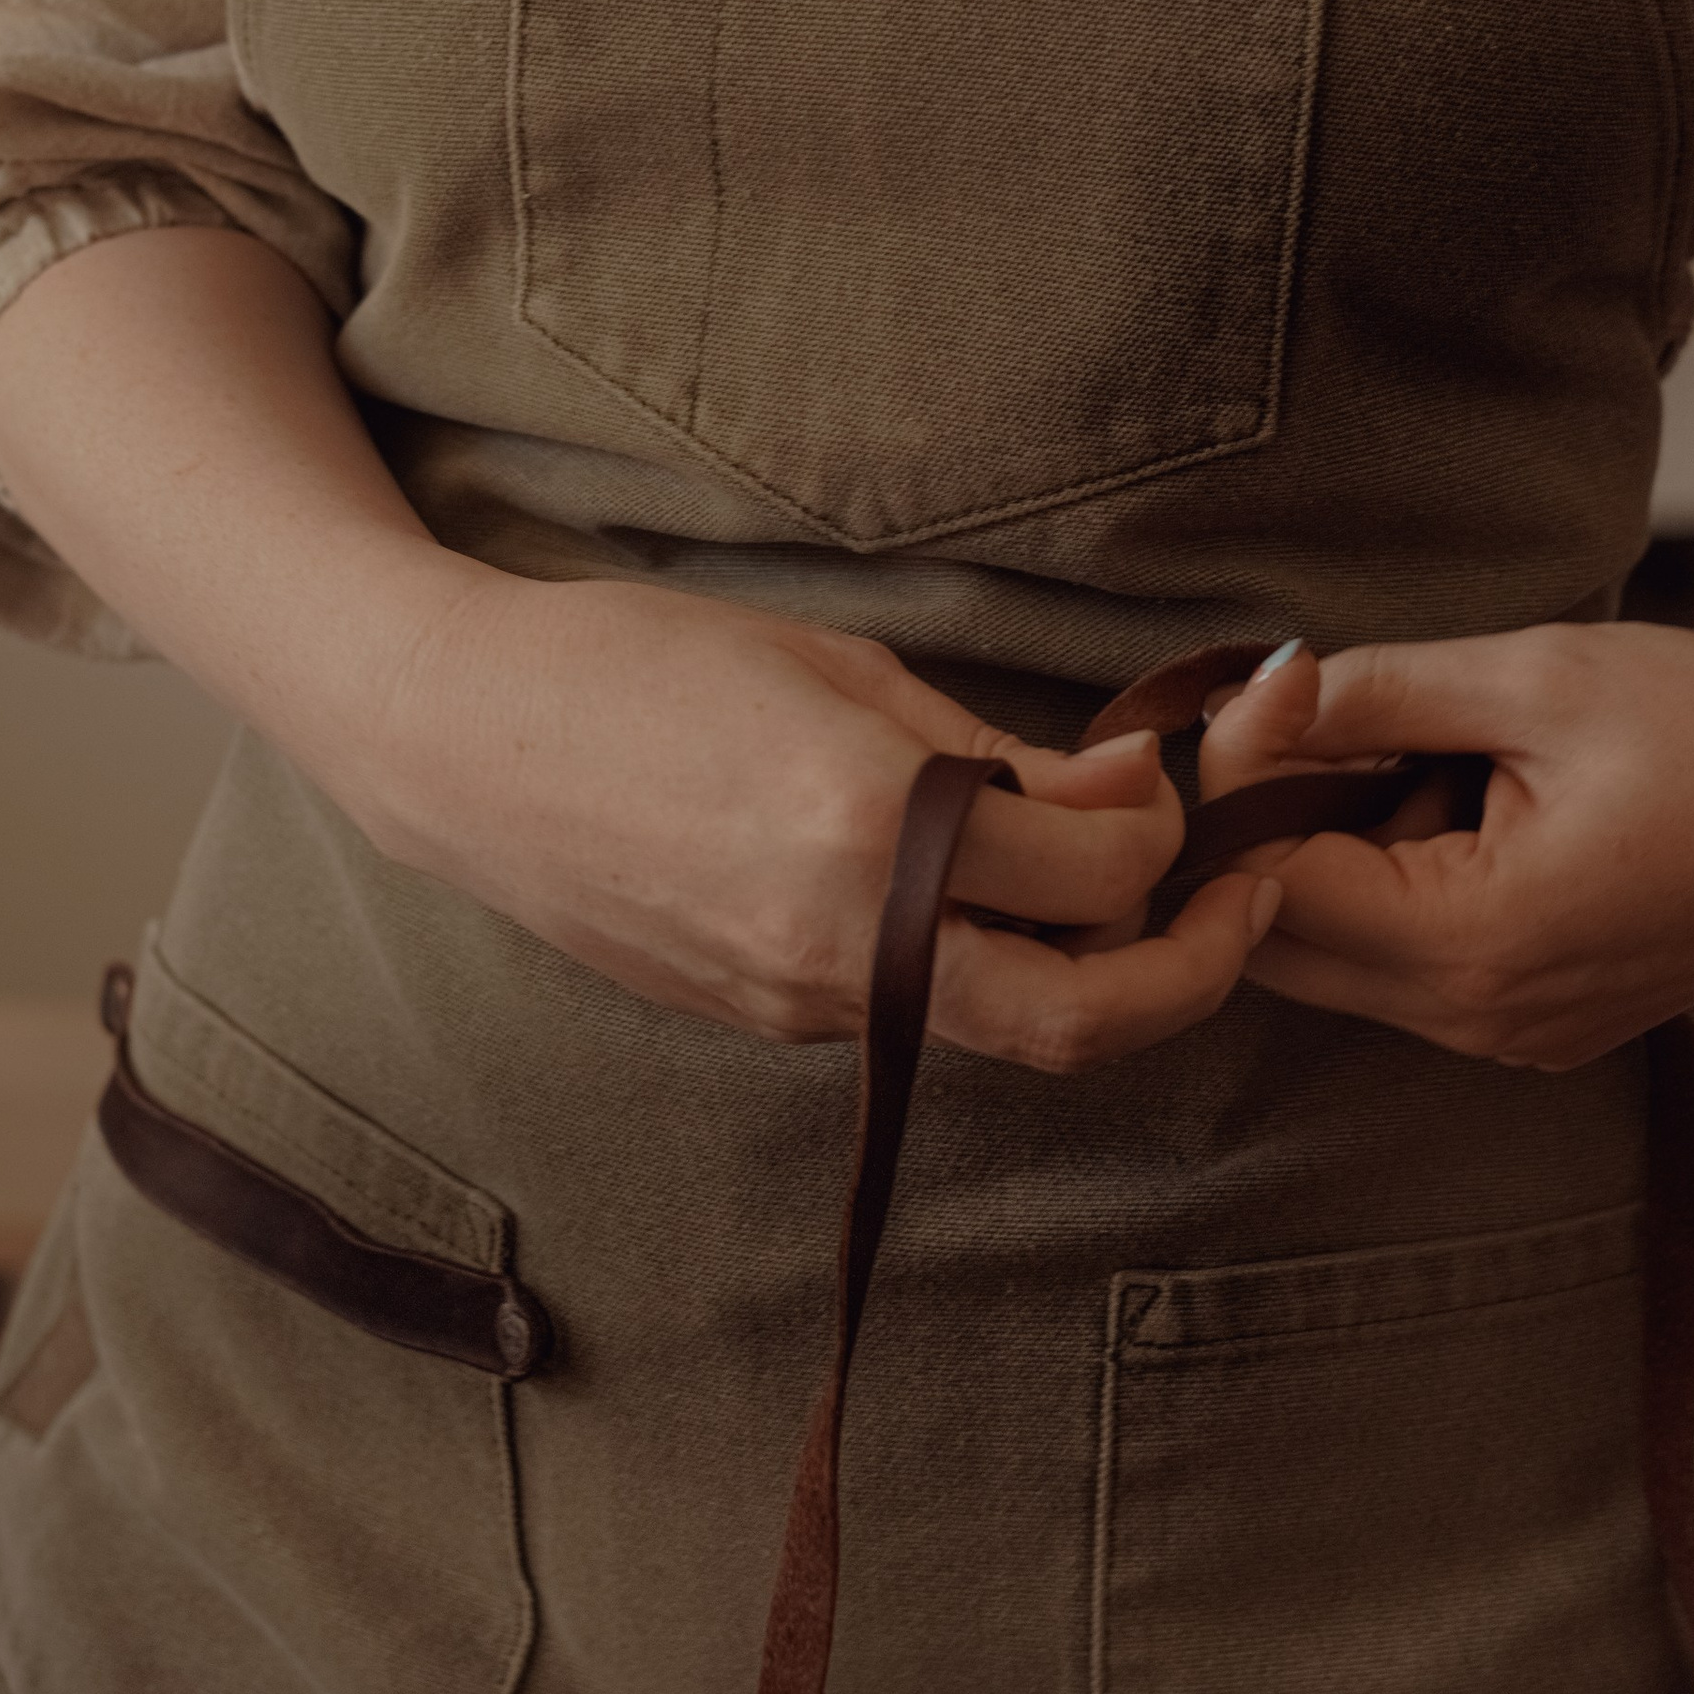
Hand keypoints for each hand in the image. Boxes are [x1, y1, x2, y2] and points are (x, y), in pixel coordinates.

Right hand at [347, 570, 1278, 1072]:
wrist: (457, 742)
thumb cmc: (639, 663)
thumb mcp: (839, 668)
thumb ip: (991, 752)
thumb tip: (1123, 794)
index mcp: (871, 831)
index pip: (1099, 879)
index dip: (1167, 836)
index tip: (1170, 785)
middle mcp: (843, 945)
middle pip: (1080, 1024)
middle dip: (1189, 974)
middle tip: (1236, 903)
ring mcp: (797, 1002)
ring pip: (999, 1029)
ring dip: (1087, 975)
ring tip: (1117, 888)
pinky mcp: (760, 1020)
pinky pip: (910, 1012)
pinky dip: (980, 967)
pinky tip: (979, 892)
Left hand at [1193, 618, 1693, 1071]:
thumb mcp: (1534, 677)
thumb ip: (1375, 693)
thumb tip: (1250, 694)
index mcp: (1479, 943)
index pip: (1270, 889)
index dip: (1244, 786)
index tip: (1278, 694)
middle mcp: (1486, 1022)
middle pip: (1285, 945)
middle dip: (1284, 833)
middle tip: (1349, 722)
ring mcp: (1516, 1041)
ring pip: (1343, 963)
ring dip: (1351, 861)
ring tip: (1448, 764)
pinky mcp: (1540, 1032)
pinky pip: (1413, 972)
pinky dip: (1409, 892)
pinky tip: (1484, 813)